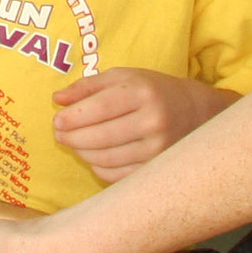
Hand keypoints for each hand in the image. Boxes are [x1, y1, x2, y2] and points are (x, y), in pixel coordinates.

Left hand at [51, 69, 232, 181]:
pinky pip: (117, 175)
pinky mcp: (156, 168)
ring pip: (106, 159)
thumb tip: (56, 99)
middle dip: (72, 138)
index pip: (100, 109)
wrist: (195, 111)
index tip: (57, 121)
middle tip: (59, 135)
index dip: (73, 118)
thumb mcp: (124, 77)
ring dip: (82, 153)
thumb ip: (88, 86)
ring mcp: (157, 149)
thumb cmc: (152, 91)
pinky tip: (93, 157)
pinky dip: (99, 168)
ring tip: (73, 144)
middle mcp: (152, 121)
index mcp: (142, 93)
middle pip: (100, 137)